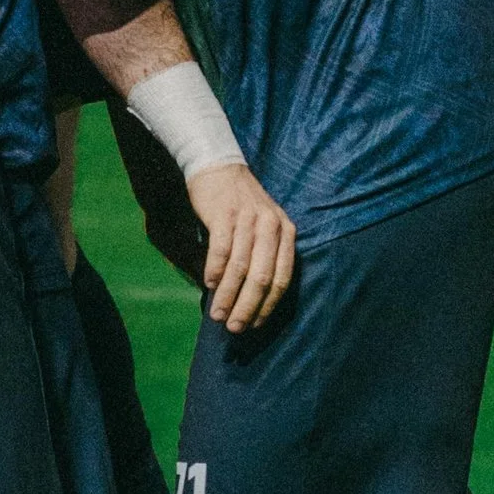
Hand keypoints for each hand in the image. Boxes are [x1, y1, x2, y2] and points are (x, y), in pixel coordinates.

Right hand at [187, 159, 296, 332]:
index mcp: (286, 231)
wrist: (218, 166)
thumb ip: (264, 254)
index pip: (282, 278)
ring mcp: (248, 219)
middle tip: (234, 327)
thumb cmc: (240, 204)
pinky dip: (214, 271)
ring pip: (239, 268)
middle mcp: (271, 226)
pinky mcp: (224, 214)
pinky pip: (221, 250)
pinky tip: (208, 284)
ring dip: (227, 295)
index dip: (268, 305)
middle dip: (247, 307)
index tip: (255, 324)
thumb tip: (251, 299)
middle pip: (262, 277)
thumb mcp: (264, 224)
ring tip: (217, 314)